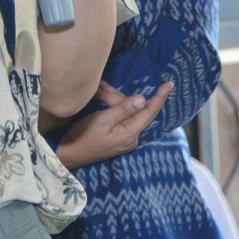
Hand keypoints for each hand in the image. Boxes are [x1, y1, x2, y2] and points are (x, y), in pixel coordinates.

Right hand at [54, 80, 173, 169]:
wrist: (68, 155)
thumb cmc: (83, 136)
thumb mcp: (102, 120)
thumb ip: (123, 109)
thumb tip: (143, 99)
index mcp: (130, 133)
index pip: (150, 112)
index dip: (160, 97)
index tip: (170, 84)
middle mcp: (132, 138)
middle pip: (138, 111)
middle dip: (127, 97)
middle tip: (107, 87)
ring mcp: (125, 139)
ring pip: (130, 113)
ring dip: (119, 101)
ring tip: (102, 92)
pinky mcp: (118, 139)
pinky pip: (124, 119)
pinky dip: (118, 108)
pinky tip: (108, 101)